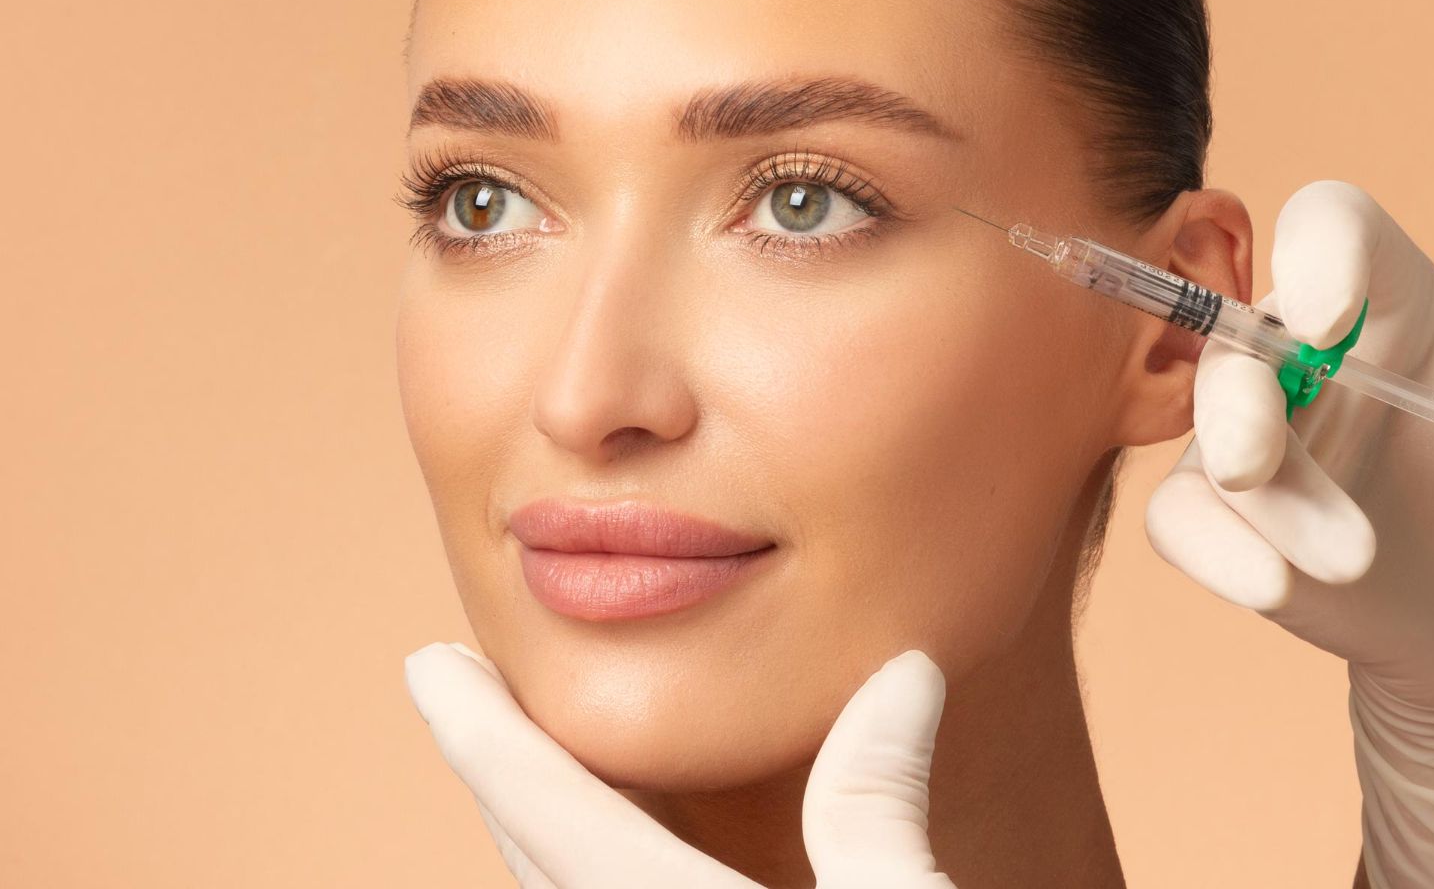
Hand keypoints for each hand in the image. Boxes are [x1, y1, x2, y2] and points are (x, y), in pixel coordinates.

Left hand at [403, 642, 956, 887]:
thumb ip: (877, 803)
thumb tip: (903, 673)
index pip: (544, 810)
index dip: (477, 730)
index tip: (428, 667)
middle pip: (530, 859)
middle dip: (494, 772)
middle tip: (467, 695)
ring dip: (531, 834)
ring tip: (527, 768)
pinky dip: (573, 881)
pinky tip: (609, 866)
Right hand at [1144, 180, 1433, 887]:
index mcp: (1395, 304)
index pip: (1327, 225)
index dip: (1314, 256)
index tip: (1335, 320)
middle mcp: (1309, 361)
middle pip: (1229, 330)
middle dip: (1244, 390)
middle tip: (1276, 442)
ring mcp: (1257, 448)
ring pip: (1197, 437)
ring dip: (1253, 493)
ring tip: (1339, 557)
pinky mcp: (1228, 529)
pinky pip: (1184, 528)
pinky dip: (1228, 558)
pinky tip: (1289, 586)